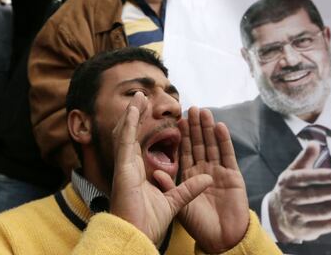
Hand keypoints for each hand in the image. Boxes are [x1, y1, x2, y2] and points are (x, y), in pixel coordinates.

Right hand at [109, 93, 212, 245]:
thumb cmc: (149, 223)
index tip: (164, 115)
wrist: (136, 236)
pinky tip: (134, 108)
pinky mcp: (122, 168)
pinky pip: (125, 140)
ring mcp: (125, 165)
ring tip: (139, 96)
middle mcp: (131, 165)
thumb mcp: (176, 202)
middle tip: (143, 97)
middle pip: (135, 133)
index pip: (147, 143)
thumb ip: (190, 188)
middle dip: (140, 114)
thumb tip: (208, 178)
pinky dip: (129, 123)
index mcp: (141, 172)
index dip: (153, 128)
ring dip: (133, 113)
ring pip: (127, 132)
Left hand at [174, 107, 249, 252]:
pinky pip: (227, 155)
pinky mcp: (233, 176)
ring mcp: (219, 172)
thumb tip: (156, 172)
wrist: (222, 239)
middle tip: (191, 108)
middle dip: (195, 126)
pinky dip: (224, 141)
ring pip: (212, 145)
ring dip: (208, 128)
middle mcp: (204, 171)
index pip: (185, 151)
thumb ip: (170, 188)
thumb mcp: (179, 206)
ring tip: (204, 111)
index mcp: (189, 177)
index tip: (178, 119)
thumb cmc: (199, 225)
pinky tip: (219, 126)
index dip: (182, 136)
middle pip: (199, 144)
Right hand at [268, 142, 330, 242]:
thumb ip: (305, 159)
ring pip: (323, 211)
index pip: (305, 178)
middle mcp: (290, 198)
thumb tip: (314, 143)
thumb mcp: (293, 172)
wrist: (276, 215)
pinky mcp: (304, 229)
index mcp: (288, 181)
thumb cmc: (291, 189)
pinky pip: (325, 225)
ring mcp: (296, 215)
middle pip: (315, 195)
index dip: (322, 177)